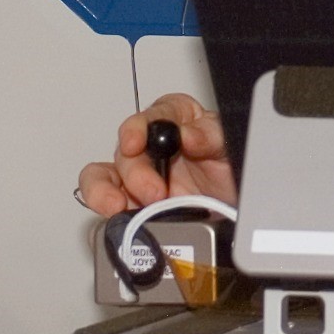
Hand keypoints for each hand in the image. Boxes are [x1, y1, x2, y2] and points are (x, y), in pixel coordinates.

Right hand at [77, 93, 236, 214]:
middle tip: (155, 193)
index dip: (137, 129)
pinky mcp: (131, 202)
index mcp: (174, 119)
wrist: (232, 203)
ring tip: (116, 206)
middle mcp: (150, 146)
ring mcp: (137, 176)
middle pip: (126, 152)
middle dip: (135, 174)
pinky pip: (104, 201)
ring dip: (103, 191)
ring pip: (102, 175)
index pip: (150, 116)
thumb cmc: (228, 164)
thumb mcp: (227, 144)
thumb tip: (188, 134)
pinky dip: (103, 209)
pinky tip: (116, 217)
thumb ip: (209, 135)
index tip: (135, 143)